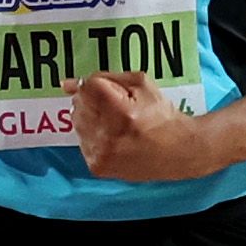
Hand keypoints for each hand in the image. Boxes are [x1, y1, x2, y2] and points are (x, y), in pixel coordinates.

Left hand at [71, 71, 208, 181]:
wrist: (179, 152)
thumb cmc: (162, 116)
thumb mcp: (141, 84)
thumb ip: (105, 78)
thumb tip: (67, 84)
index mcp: (121, 111)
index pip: (88, 87)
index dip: (99, 85)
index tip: (114, 92)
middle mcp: (107, 135)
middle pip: (79, 104)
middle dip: (93, 101)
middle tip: (115, 107)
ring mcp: (100, 154)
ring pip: (77, 123)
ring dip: (91, 118)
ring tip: (115, 123)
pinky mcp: (97, 167)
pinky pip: (82, 141)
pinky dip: (93, 136)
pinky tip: (112, 137)